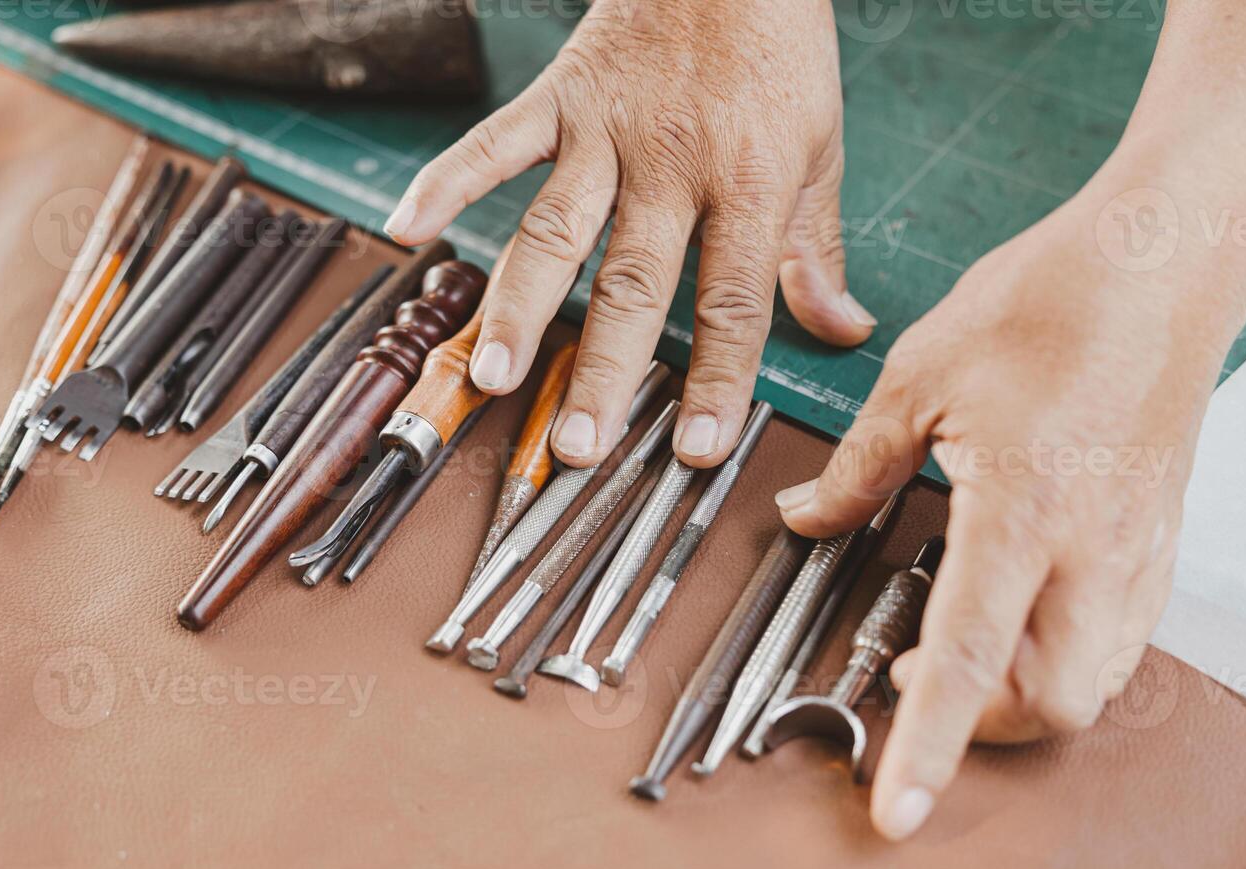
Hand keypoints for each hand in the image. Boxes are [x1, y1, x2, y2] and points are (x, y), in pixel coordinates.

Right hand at [384, 0, 875, 466]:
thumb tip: (839, 330)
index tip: (694, 448)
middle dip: (602, 371)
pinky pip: (495, 141)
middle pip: (632, 283)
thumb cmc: (780, 44)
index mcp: (748, 180)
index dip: (714, 380)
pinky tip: (406, 228)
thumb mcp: (821, 143)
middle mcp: (672, 163)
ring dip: (520, 307)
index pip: (732, 300)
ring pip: (555, 229)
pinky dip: (447, 181)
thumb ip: (815, 244)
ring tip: (492, 374)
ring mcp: (606, 129)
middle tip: (575, 443)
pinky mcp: (560, 95)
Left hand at [777, 184, 1245, 840]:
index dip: (929, 748)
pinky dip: (1063, 648)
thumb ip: (857, 469)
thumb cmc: (1047, 302)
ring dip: (1023, 689)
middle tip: (913, 674)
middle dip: (982, 724)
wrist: (1161, 262)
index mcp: (1024, 513)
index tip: (896, 811)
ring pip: (1093, 678)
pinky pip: (1120, 633)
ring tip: (958, 639)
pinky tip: (1020, 603)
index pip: (970, 661)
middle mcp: (1094, 550)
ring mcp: (1139, 549)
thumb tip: (806, 517)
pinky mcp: (1159, 537)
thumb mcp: (921, 379)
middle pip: (1052, 702)